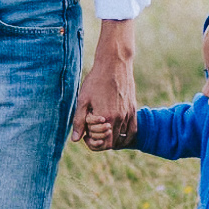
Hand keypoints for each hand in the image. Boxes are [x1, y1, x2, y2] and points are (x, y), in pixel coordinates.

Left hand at [71, 24, 136, 143]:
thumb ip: (79, 121)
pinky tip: (116, 131)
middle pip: (111, 143)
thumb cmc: (95, 80)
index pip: (101, 144)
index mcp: (106, 118)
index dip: (92, 143)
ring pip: (122, 138)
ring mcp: (128, 114)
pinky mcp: (133, 109)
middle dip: (100, 140)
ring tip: (101, 128)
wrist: (114, 64)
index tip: (85, 134)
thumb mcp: (83, 100)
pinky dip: (125, 135)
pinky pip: (132, 130)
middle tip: (92, 130)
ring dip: (111, 137)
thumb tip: (76, 139)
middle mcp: (119, 119)